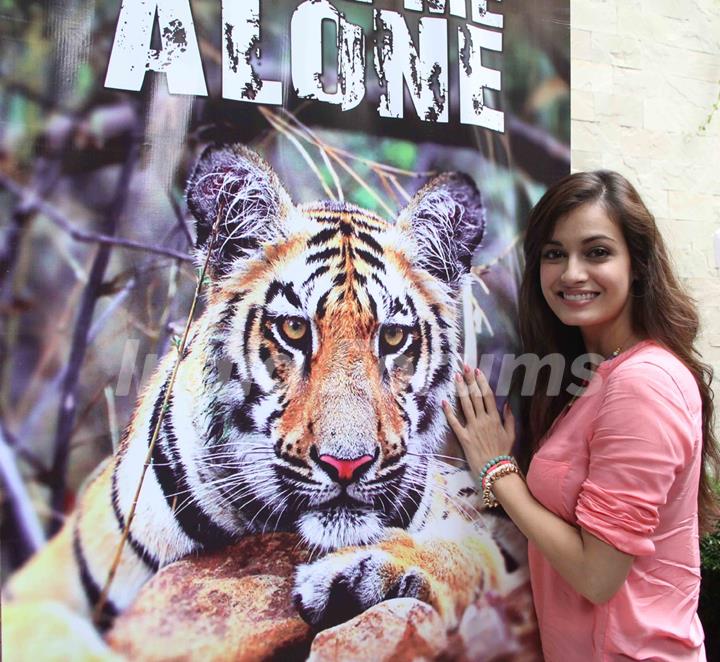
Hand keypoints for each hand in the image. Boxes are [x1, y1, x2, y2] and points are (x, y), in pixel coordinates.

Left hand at [442, 364, 515, 479]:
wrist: (496, 470)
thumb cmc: (504, 453)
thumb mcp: (511, 435)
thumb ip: (510, 418)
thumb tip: (507, 403)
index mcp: (495, 419)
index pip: (488, 396)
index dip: (482, 382)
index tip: (478, 371)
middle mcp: (483, 420)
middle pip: (475, 396)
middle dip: (470, 380)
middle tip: (464, 367)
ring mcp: (472, 428)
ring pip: (465, 405)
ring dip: (460, 390)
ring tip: (456, 377)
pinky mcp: (463, 437)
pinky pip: (454, 422)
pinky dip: (449, 412)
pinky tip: (444, 401)